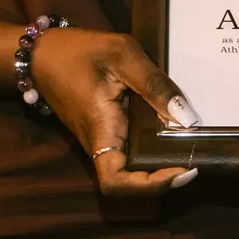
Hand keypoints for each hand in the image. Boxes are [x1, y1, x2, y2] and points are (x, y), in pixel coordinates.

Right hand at [29, 26, 200, 196]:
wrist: (42, 52)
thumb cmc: (78, 51)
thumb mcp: (122, 55)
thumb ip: (154, 85)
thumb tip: (187, 118)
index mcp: (101, 130)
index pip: (117, 183)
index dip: (150, 187)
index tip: (182, 171)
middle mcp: (100, 142)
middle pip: (130, 179)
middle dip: (163, 176)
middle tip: (196, 158)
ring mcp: (101, 137)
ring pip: (131, 164)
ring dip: (159, 162)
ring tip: (191, 145)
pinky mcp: (105, 128)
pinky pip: (130, 145)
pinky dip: (152, 143)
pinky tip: (172, 124)